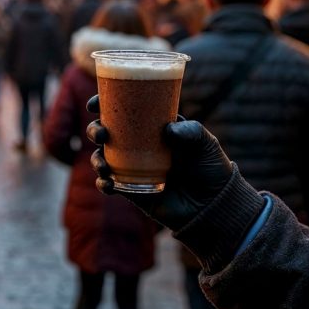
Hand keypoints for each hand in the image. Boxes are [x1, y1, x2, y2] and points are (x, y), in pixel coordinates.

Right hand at [86, 95, 232, 230]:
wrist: (214, 205)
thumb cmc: (211, 168)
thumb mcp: (206, 143)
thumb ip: (191, 131)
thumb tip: (168, 129)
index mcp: (153, 128)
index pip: (125, 111)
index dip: (105, 104)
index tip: (94, 104)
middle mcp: (139, 146)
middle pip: (107, 133)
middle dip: (95, 130)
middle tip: (101, 134)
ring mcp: (133, 169)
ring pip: (102, 158)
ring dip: (95, 158)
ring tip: (103, 164)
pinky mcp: (132, 191)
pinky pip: (109, 185)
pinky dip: (103, 183)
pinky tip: (108, 183)